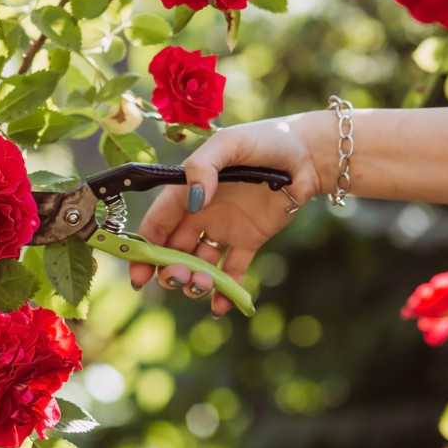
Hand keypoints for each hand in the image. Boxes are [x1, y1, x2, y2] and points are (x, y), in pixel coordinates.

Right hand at [129, 112, 327, 315]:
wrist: (309, 154)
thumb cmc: (266, 140)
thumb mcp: (229, 144)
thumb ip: (203, 168)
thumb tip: (192, 202)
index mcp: (187, 191)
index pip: (157, 225)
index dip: (144, 250)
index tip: (139, 275)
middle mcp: (200, 213)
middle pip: (174, 250)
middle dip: (170, 270)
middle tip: (179, 278)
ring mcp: (224, 229)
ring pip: (200, 264)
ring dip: (195, 281)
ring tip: (203, 286)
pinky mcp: (249, 241)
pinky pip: (232, 270)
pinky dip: (226, 291)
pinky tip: (221, 307)